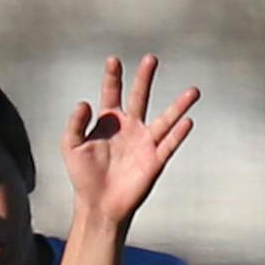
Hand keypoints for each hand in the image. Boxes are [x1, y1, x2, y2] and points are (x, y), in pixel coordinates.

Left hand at [61, 56, 197, 228]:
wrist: (98, 205)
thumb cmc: (84, 176)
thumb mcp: (71, 147)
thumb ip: (75, 125)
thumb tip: (84, 103)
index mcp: (110, 120)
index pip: (112, 92)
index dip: (112, 76)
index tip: (112, 60)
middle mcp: (130, 126)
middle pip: (140, 96)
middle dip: (144, 78)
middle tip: (150, 59)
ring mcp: (144, 142)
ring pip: (165, 119)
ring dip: (179, 106)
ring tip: (193, 91)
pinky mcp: (154, 161)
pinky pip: (169, 145)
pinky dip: (178, 134)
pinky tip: (187, 122)